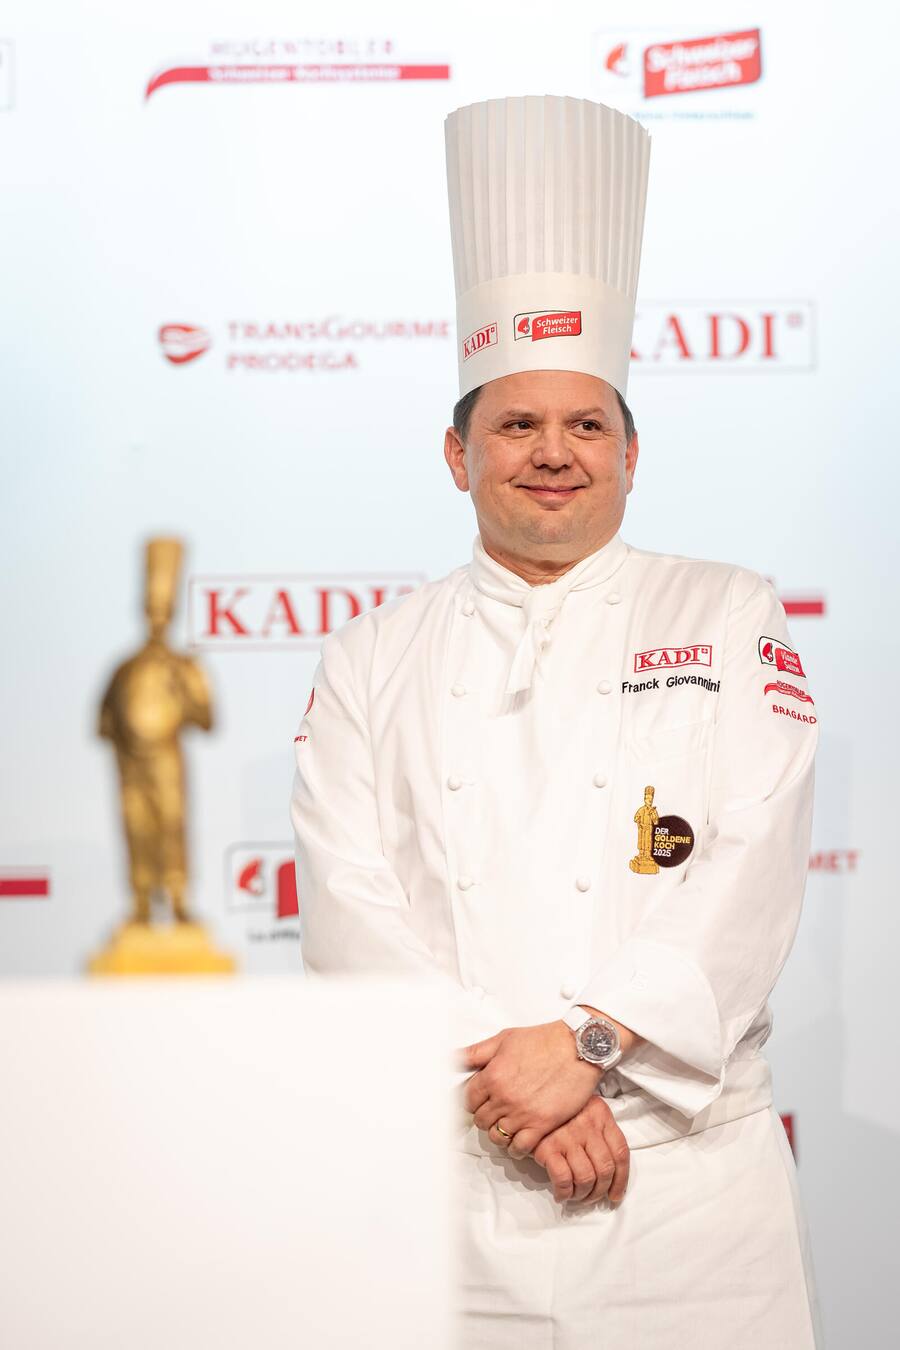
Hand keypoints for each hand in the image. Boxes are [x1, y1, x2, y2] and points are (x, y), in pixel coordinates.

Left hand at [461, 1021, 601, 1156]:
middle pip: (481, 1120)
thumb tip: (453, 1059)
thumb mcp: (504, 1039)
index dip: (474, 1100)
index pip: (468, 1100)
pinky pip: (520, 1148)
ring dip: (499, 1132)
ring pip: (497, 1136)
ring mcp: (523, 1113)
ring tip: (506, 1124)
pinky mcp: (542, 1125)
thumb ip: (476, 1052)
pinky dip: (516, 1147)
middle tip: (494, 1111)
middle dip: (485, 1115)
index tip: (480, 1100)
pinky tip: (519, 1138)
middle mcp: (504, 1097)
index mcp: (492, 1075)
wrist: (578, 1048)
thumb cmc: (545, 1040)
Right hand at [531, 1095, 630, 1205]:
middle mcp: (588, 1125)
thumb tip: (610, 1174)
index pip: (621, 1153)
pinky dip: (564, 1193)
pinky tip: (561, 1194)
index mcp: (601, 1114)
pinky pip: (564, 1180)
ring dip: (582, 1195)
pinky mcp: (548, 1147)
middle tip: (591, 1198)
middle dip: (599, 1191)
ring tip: (575, 1196)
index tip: (615, 1195)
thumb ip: (600, 1132)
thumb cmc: (560, 1111)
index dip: (621, 1180)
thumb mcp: (586, 1110)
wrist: (528, 1100)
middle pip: (605, 1169)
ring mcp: (568, 1136)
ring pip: (586, 1178)